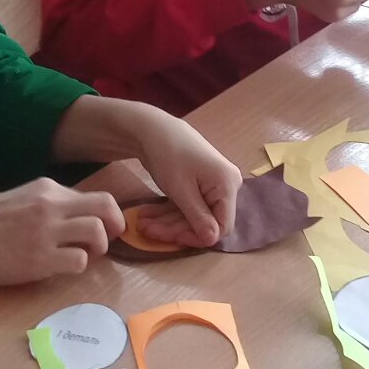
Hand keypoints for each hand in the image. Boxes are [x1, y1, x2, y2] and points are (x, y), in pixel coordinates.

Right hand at [0, 177, 126, 313]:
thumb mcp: (18, 200)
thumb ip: (46, 203)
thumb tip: (76, 215)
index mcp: (46, 188)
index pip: (94, 195)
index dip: (104, 214)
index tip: (101, 228)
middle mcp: (50, 204)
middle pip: (106, 206)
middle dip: (115, 225)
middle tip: (107, 241)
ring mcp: (45, 231)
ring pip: (97, 232)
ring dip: (99, 247)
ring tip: (85, 256)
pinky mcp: (40, 259)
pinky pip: (79, 261)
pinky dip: (78, 266)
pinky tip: (62, 268)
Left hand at [49, 97, 240, 247]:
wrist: (153, 128)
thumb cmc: (169, 154)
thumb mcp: (181, 189)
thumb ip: (198, 216)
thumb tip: (212, 240)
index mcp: (228, 184)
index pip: (222, 225)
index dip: (198, 237)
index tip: (173, 240)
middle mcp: (225, 186)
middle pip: (204, 221)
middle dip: (174, 228)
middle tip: (146, 230)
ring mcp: (213, 185)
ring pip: (192, 215)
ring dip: (166, 222)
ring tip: (141, 222)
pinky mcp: (199, 185)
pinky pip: (187, 205)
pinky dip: (167, 212)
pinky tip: (146, 214)